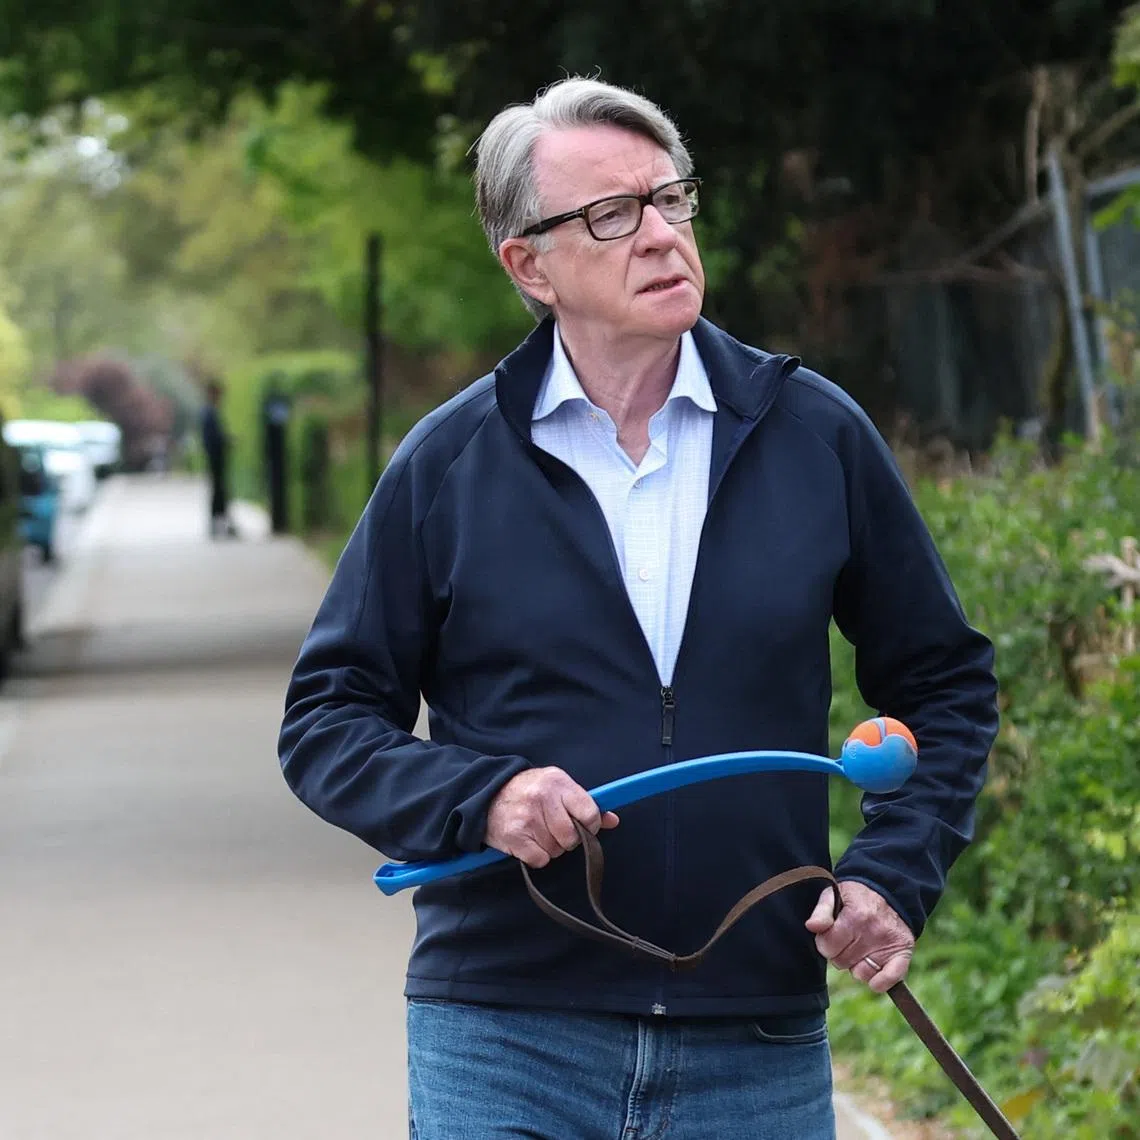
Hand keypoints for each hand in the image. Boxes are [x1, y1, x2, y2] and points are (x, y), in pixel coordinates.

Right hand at [485, 767, 618, 867]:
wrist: (486, 795)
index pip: (588, 812)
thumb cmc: (528, 791)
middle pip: (572, 836)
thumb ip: (585, 803)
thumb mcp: (557, 787)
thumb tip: (612, 821)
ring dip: (551, 847)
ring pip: (557, 850)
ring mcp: (527, 818)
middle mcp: (542, 798)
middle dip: (567, 839)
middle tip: (554, 829)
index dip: (589, 825)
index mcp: (557, 782)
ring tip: (538, 831)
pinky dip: (537, 856)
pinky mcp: (515, 837)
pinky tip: (528, 841)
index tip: (583, 826)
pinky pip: (540, 859)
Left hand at [805, 880, 913, 992]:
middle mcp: (873, 931)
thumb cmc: (855, 897)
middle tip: (847, 939)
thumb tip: (812, 926)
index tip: (831, 934)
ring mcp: (889, 944)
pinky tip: (873, 970)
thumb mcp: (834, 895)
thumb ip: (821, 912)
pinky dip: (879, 981)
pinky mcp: (903, 953)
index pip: (827, 947)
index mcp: (855, 916)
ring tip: (860, 948)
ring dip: (857, 966)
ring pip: (860, 974)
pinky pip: (888, 980)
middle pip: (841, 962)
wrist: (890, 891)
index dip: (825, 942)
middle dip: (839, 953)